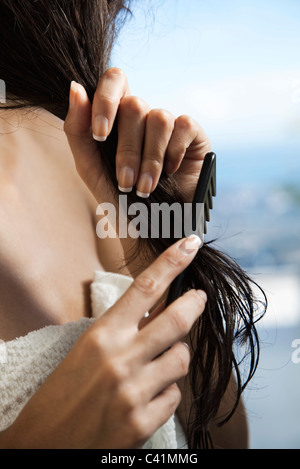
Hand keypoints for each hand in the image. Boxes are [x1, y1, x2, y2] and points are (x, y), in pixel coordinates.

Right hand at [3, 236, 206, 448]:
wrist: (42, 445)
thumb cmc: (61, 394)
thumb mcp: (85, 351)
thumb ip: (121, 332)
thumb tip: (155, 315)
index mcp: (102, 335)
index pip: (145, 288)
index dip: (172, 262)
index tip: (191, 244)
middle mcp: (121, 359)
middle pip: (176, 320)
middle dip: (193, 304)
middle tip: (198, 298)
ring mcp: (134, 391)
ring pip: (180, 359)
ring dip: (175, 358)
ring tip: (158, 364)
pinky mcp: (143, 422)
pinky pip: (173, 397)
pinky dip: (166, 394)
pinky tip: (147, 398)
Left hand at [64, 68, 210, 203]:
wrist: (150, 228)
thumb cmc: (118, 197)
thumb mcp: (89, 167)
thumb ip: (77, 129)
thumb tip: (76, 87)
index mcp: (118, 117)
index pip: (114, 80)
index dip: (106, 100)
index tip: (100, 135)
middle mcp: (144, 116)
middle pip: (135, 105)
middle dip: (127, 150)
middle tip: (125, 182)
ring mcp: (169, 124)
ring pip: (159, 118)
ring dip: (150, 159)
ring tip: (145, 189)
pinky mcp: (192, 134)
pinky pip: (183, 125)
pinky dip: (173, 153)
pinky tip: (170, 172)